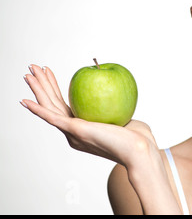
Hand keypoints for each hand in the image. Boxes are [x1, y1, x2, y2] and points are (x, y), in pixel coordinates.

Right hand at [21, 64, 157, 166]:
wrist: (140, 149)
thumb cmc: (137, 136)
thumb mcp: (123, 116)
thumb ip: (114, 107)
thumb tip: (116, 94)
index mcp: (83, 129)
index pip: (64, 105)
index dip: (55, 89)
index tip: (50, 75)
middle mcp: (74, 132)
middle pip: (53, 104)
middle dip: (42, 84)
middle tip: (33, 68)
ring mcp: (73, 133)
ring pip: (50, 106)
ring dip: (38, 88)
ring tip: (29, 72)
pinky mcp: (75, 130)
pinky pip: (52, 117)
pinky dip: (38, 109)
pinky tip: (25, 101)